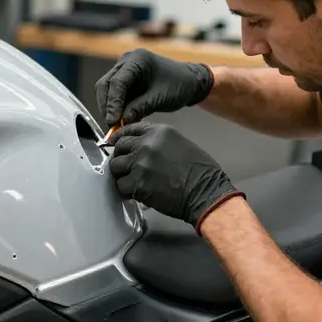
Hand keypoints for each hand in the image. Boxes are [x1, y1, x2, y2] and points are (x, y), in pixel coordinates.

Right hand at [95, 49, 213, 127]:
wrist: (190, 82)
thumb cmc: (179, 85)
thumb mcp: (160, 98)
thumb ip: (139, 108)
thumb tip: (120, 122)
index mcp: (137, 59)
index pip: (117, 82)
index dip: (113, 103)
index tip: (112, 120)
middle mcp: (127, 61)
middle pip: (106, 84)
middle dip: (107, 106)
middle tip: (111, 125)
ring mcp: (124, 70)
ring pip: (106, 90)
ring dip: (109, 108)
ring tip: (115, 126)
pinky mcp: (125, 80)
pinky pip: (114, 94)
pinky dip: (115, 107)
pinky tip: (120, 120)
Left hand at [109, 122, 244, 231]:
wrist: (205, 192)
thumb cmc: (201, 170)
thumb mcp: (179, 144)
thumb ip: (157, 142)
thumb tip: (141, 147)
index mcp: (158, 131)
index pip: (129, 129)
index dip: (120, 137)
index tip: (116, 143)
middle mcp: (145, 143)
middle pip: (119, 146)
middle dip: (121, 156)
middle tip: (127, 167)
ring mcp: (139, 163)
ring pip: (116, 165)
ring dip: (122, 174)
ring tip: (133, 180)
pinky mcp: (136, 183)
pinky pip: (120, 185)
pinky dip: (126, 190)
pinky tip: (137, 191)